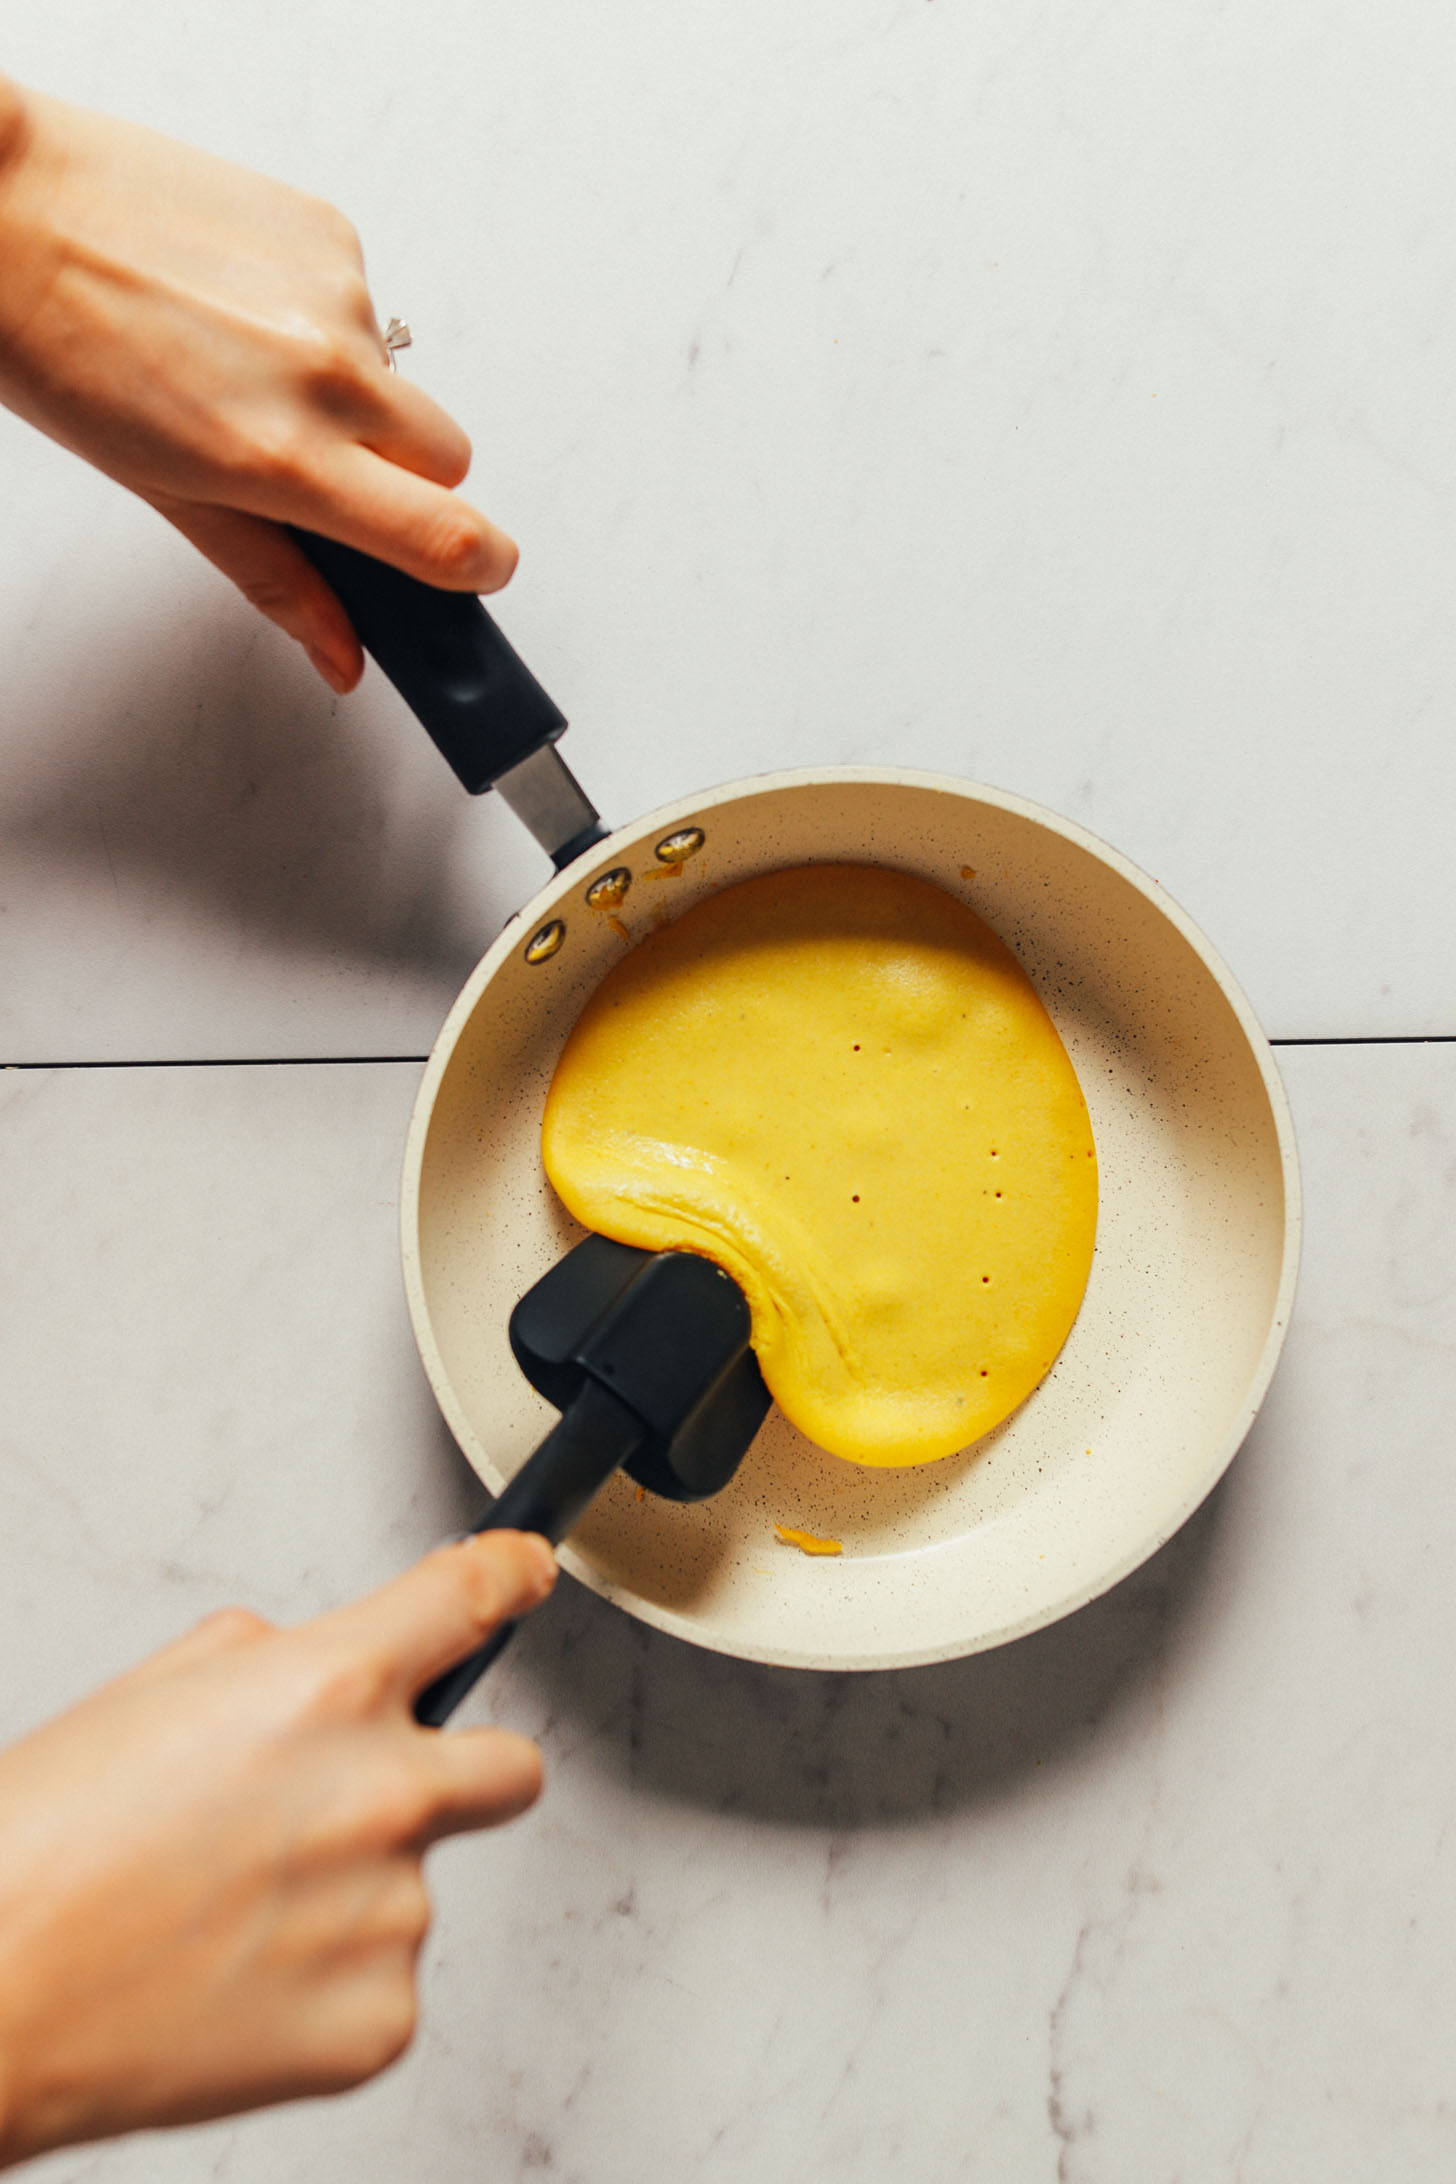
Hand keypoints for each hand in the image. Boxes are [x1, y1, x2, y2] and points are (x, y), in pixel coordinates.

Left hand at [0, 76, 516, 691]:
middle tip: (327, 473)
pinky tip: (245, 308)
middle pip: (450, 462)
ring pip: (400, 382)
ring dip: (351, 393)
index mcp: (285, 458)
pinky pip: (364, 306)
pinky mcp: (331, 230)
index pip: (449, 539)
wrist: (9, 207)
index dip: (480, 569)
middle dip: (409, 481)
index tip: (476, 574)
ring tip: (247, 366)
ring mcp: (337, 295)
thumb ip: (276, 579)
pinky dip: (321, 320)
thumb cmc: (59, 348)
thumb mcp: (167, 495)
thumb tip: (342, 652)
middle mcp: (326, 374)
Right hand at [0, 1530, 555, 2167]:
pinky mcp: (379, 2021)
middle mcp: (384, 1794)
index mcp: (329, 1688)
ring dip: (353, 1894)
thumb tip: (310, 1669)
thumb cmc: (39, 1850)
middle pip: (512, 1766)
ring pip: (415, 1888)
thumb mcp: (155, 1690)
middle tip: (378, 1801)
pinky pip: (383, 1981)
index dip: (508, 1576)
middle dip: (465, 1772)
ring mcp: (391, 1914)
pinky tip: (238, 1984)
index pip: (468, 1601)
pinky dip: (327, 1985)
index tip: (527, 1574)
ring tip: (229, 1917)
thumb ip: (270, 1661)